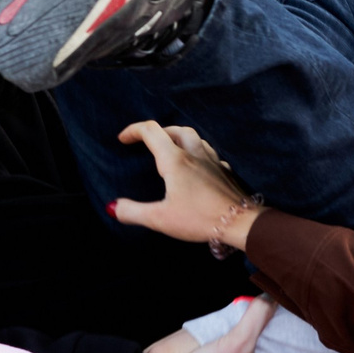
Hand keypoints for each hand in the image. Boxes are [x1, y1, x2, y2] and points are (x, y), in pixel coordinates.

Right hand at [110, 122, 262, 250]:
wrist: (241, 222)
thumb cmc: (199, 218)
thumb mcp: (160, 219)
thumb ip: (133, 212)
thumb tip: (112, 207)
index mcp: (175, 160)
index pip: (152, 131)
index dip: (134, 130)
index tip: (122, 139)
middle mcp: (194, 154)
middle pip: (175, 130)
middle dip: (158, 132)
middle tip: (146, 143)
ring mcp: (212, 161)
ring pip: (195, 138)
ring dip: (179, 137)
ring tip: (170, 148)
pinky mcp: (224, 171)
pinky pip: (209, 153)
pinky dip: (197, 152)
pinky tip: (196, 165)